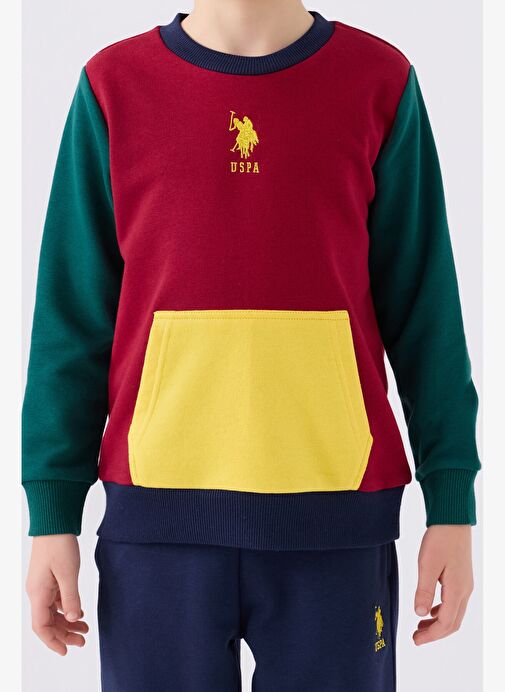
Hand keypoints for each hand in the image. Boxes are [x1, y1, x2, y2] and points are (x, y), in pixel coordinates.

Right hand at [26, 534, 88, 655]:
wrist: (54, 522)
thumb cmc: (59, 544)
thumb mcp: (68, 573)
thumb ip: (71, 599)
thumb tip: (72, 619)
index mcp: (38, 594)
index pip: (42, 627)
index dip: (53, 641)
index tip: (67, 650)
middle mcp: (37, 592)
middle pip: (48, 622)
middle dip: (64, 633)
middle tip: (83, 640)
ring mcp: (42, 585)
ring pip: (53, 611)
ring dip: (67, 621)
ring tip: (85, 628)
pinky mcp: (49, 577)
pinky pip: (56, 600)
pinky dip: (67, 608)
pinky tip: (78, 612)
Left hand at [413, 525, 473, 644]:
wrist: (453, 519)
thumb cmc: (440, 539)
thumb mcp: (427, 564)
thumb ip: (424, 590)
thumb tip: (420, 613)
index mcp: (457, 590)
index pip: (446, 623)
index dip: (431, 635)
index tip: (415, 640)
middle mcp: (464, 590)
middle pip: (453, 622)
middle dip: (435, 633)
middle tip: (416, 638)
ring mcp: (465, 584)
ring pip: (454, 613)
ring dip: (438, 623)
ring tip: (420, 626)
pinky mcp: (461, 577)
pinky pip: (454, 602)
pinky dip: (442, 611)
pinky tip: (430, 609)